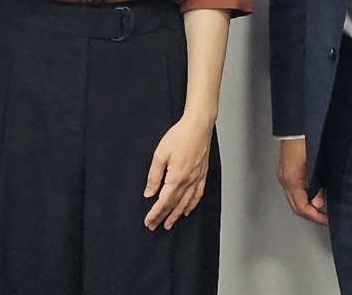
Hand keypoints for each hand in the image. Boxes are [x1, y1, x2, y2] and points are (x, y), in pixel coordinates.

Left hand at [143, 113, 214, 229]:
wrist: (198, 125)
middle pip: (174, 204)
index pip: (163, 201)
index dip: (155, 213)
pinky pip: (198, 194)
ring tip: (170, 223)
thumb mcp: (160, 154)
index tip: (149, 221)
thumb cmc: (180, 135)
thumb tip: (149, 193)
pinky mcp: (203, 174)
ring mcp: (197, 178)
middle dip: (164, 217)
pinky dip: (192, 205)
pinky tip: (188, 209)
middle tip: (155, 226)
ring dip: (177, 215)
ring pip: (186, 203)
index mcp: (176, 177)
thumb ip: (154, 176)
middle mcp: (188, 181)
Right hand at [276, 137, 327, 225]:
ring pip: (294, 199)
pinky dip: (303, 198)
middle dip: (310, 215)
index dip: (314, 216)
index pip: (301, 207)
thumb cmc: (305, 140)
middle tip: (324, 218)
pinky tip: (312, 196)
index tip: (326, 220)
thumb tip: (318, 202)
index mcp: (291, 179)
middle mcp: (285, 179)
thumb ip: (316, 185)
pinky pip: (293, 191)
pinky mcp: (286, 170)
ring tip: (320, 209)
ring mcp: (284, 175)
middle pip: (296, 206)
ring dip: (306, 207)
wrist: (296, 125)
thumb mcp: (314, 164)